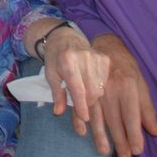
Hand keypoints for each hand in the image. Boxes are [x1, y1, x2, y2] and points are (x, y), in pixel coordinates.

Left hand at [34, 24, 110, 152]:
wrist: (65, 38)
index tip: (84, 118)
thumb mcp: (51, 75)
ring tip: (86, 100)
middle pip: (92, 90)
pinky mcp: (105, 58)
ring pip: (100, 87)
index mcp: (67, 62)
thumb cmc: (55, 58)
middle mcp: (84, 58)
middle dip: (88, 104)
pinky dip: (100, 88)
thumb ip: (56, 94)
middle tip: (83, 112)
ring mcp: (96, 57)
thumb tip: (58, 113)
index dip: (81, 106)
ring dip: (94, 98)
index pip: (77, 89)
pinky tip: (92, 88)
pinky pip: (106, 81)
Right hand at [89, 33, 156, 156]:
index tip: (137, 151)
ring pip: (96, 115)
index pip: (132, 115)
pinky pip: (80, 104)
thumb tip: (154, 132)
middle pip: (114, 119)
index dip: (134, 134)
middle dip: (119, 140)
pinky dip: (79, 120)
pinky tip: (83, 132)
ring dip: (99, 135)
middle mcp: (110, 86)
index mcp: (128, 84)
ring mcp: (94, 85)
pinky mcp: (82, 85)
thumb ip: (147, 108)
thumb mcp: (141, 83)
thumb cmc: (126, 67)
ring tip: (104, 151)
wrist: (106, 45)